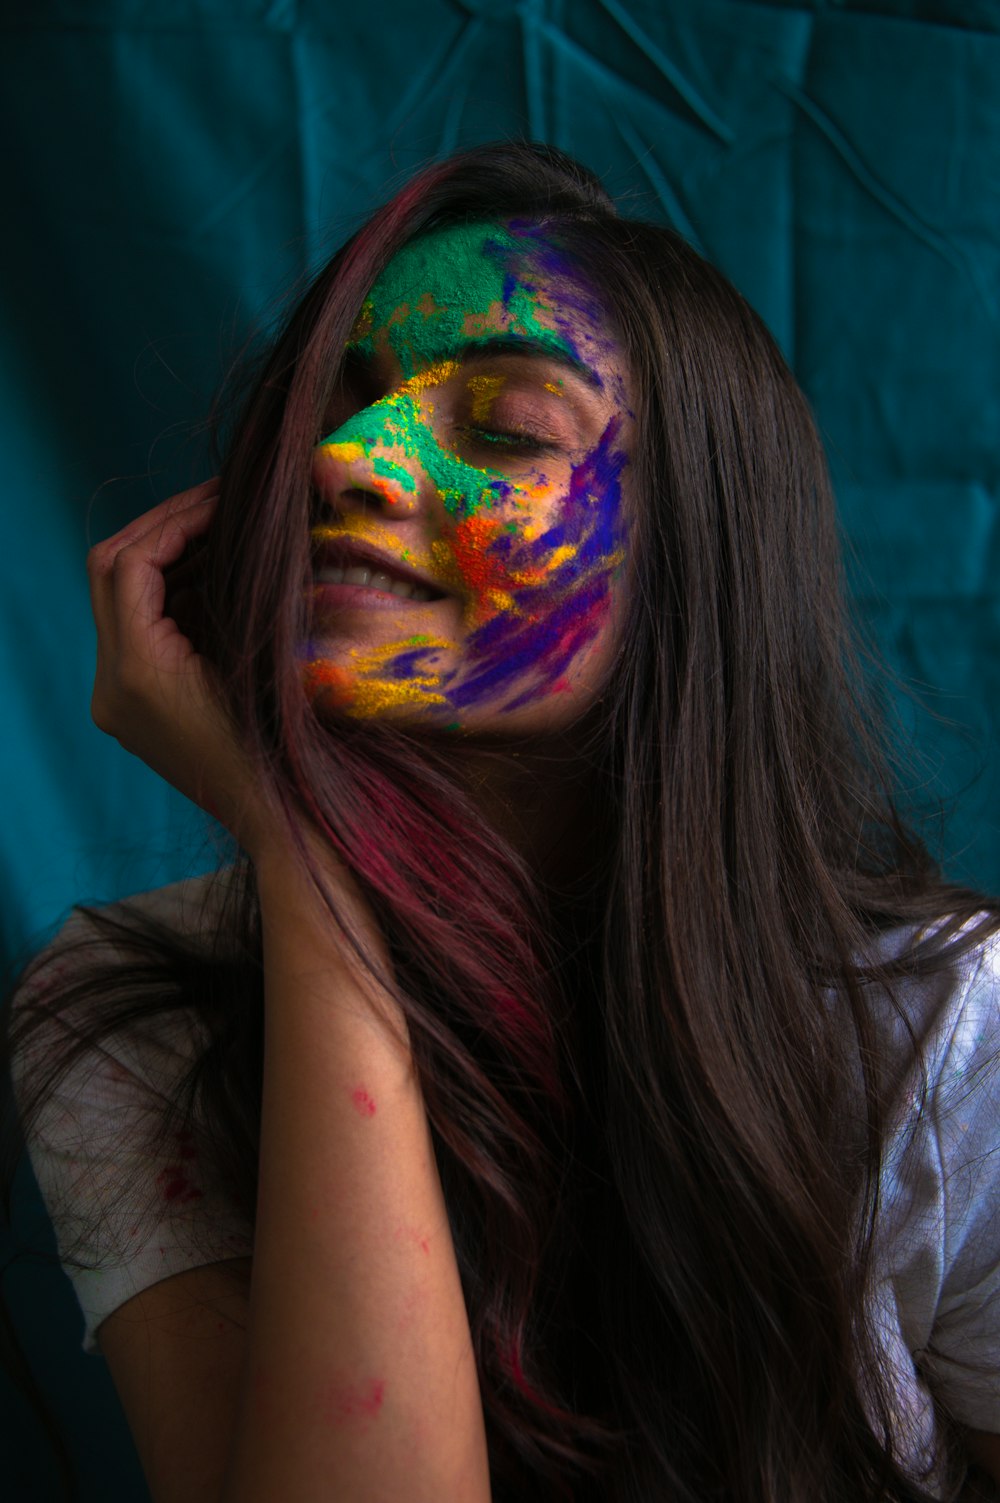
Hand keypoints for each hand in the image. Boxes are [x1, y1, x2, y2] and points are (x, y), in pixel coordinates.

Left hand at [88, 480, 271, 849]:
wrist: (283, 820)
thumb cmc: (290, 745)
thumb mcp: (267, 657)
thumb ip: (235, 593)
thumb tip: (238, 527)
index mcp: (139, 674)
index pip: (130, 566)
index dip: (175, 521)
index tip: (223, 499)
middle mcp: (111, 686)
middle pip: (109, 573)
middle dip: (160, 528)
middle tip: (214, 502)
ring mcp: (116, 700)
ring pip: (118, 598)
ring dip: (165, 557)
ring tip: (221, 531)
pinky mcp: (132, 708)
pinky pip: (135, 630)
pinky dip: (169, 595)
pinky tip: (215, 577)